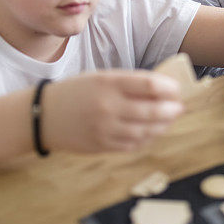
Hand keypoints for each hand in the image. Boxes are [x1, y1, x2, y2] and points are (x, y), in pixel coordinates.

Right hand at [42, 70, 183, 152]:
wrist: (44, 115)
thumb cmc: (77, 92)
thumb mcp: (101, 78)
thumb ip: (129, 82)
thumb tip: (162, 88)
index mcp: (108, 82)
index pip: (149, 84)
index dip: (169, 88)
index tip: (177, 89)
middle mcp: (108, 105)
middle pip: (151, 110)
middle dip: (171, 109)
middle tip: (180, 107)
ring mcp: (105, 128)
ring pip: (145, 130)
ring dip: (163, 125)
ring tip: (170, 119)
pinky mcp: (102, 145)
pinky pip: (133, 144)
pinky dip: (147, 138)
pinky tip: (153, 132)